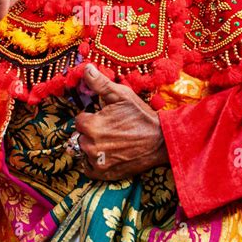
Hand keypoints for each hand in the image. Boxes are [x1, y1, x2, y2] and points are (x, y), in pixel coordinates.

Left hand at [75, 64, 168, 180]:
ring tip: (111, 141)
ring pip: (84, 152)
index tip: (104, 117)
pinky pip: (88, 168)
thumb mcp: (122, 95)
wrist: (161, 140)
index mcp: (91, 125)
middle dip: (91, 132)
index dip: (92, 117)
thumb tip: (86, 67)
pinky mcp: (105, 174)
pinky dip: (94, 163)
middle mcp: (91, 145)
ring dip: (92, 147)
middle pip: (81, 136)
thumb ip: (100, 83)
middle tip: (110, 129)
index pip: (79, 120)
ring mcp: (98, 162)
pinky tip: (107, 154)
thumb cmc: (141, 116)